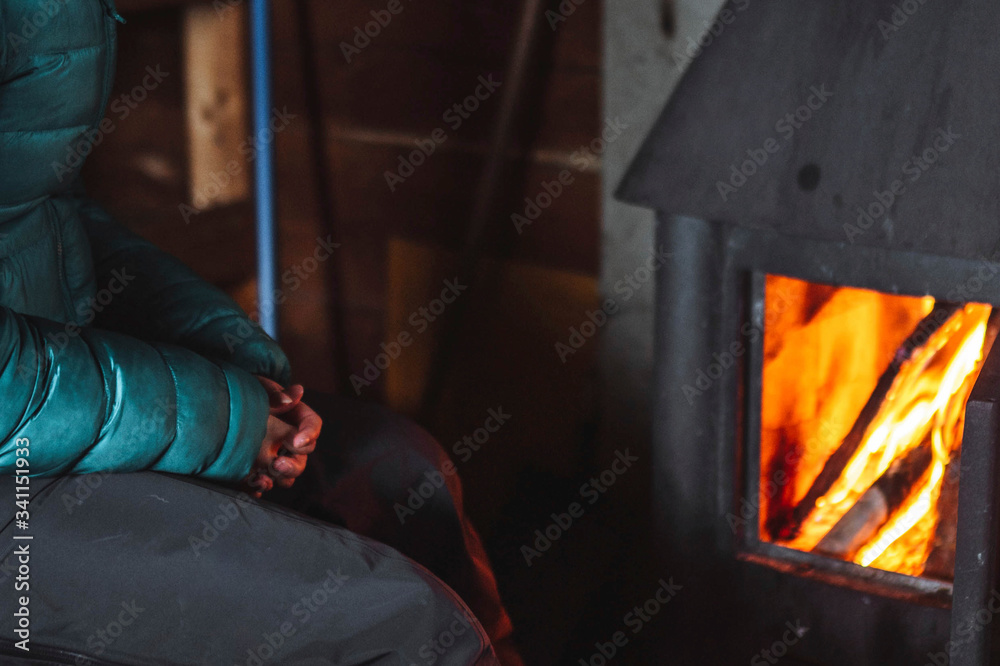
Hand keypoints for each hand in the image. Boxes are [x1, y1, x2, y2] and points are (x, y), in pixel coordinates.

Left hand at [243, 377, 321, 496]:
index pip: (313, 426)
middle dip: (292, 464)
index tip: (294, 442)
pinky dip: (260, 486)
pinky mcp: (259, 467)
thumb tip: (297, 392)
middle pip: (303, 456)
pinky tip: (252, 487)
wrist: (226, 403)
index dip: (308, 435)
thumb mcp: (261, 389)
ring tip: (264, 479)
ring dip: (279, 478)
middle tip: (277, 464)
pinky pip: (265, 481)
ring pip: (288, 473)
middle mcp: (291, 439)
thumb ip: (276, 394)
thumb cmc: (249, 392)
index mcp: (297, 417)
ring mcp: (276, 454)